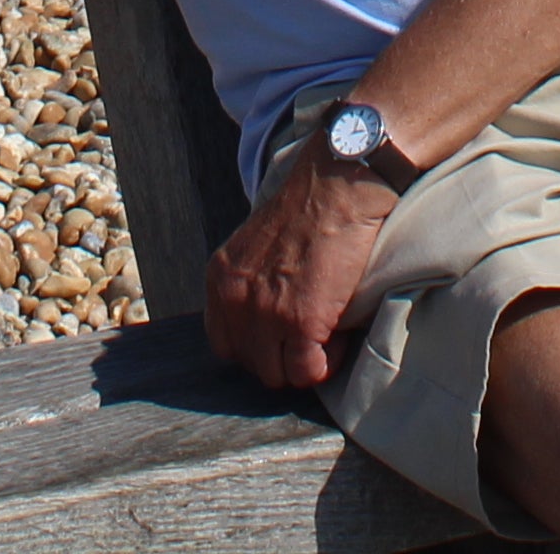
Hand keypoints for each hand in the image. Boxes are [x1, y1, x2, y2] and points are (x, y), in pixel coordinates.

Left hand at [206, 148, 394, 391]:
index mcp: (220, 279)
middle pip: (252, 364)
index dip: (257, 347)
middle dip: (282, 357)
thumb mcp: (255, 244)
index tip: (281, 338)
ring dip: (305, 363)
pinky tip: (339, 337)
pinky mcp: (301, 320)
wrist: (336, 185)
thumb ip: (249, 281)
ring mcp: (266, 312)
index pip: (225, 344)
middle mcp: (235, 298)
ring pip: (278, 375)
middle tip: (309, 337)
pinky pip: (308, 370)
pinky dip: (327, 363)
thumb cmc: (308, 207)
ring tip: (326, 336)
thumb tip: (263, 321)